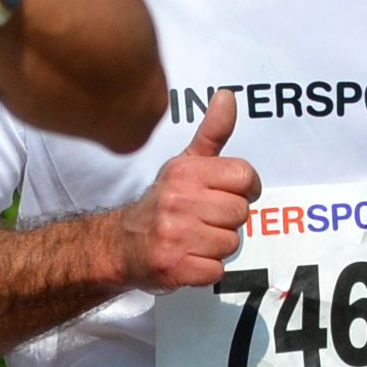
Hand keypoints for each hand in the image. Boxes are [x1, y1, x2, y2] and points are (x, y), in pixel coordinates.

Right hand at [115, 91, 256, 288]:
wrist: (120, 245)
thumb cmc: (161, 203)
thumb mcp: (184, 164)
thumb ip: (212, 132)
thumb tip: (228, 95)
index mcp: (185, 173)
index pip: (244, 177)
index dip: (245, 189)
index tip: (230, 194)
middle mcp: (178, 201)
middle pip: (240, 214)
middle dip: (227, 221)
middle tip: (205, 220)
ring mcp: (175, 236)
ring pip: (231, 243)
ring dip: (217, 246)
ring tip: (195, 239)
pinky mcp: (174, 267)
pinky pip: (217, 271)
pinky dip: (206, 269)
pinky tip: (189, 258)